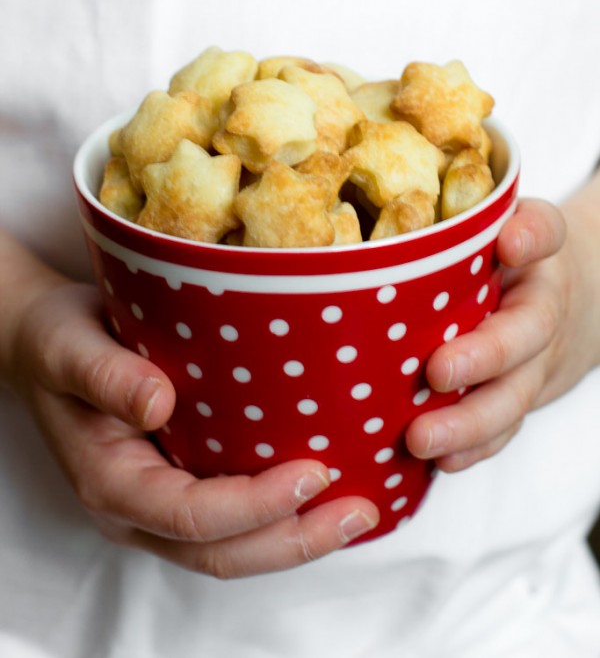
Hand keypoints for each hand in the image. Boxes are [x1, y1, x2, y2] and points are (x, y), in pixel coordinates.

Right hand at [9, 280, 378, 576]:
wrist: (49, 344)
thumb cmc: (58, 341)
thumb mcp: (70, 347)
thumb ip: (106, 375)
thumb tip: (159, 402)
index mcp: (110, 482)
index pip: (191, 515)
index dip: (256, 505)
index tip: (314, 473)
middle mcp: (138, 509)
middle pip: (222, 552)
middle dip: (295, 540)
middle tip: (361, 511)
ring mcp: (160, 505)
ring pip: (234, 547)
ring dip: (298, 537)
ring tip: (360, 510)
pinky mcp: (182, 484)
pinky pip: (235, 520)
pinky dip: (283, 515)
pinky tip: (326, 491)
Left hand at [405, 197, 575, 471]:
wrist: (564, 304)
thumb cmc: (498, 259)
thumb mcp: (485, 227)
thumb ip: (452, 221)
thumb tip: (387, 224)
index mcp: (535, 251)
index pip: (545, 231)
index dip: (531, 237)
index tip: (510, 245)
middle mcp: (543, 304)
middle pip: (527, 332)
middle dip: (485, 355)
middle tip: (437, 371)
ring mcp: (537, 358)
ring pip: (514, 393)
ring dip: (470, 420)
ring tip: (422, 438)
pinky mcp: (522, 396)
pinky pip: (506, 427)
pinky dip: (474, 447)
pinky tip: (441, 461)